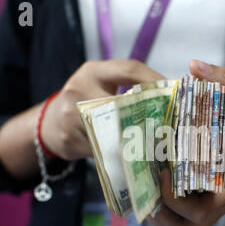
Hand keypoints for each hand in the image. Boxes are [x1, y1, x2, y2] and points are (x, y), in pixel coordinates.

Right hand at [41, 59, 163, 160]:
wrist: (50, 124)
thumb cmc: (85, 103)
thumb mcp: (101, 86)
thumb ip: (126, 87)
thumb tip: (168, 100)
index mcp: (92, 72)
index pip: (129, 69)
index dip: (154, 80)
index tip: (173, 92)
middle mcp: (78, 88)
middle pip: (122, 103)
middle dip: (145, 116)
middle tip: (166, 126)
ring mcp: (69, 114)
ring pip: (112, 131)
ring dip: (133, 140)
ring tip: (151, 145)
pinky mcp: (68, 138)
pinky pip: (101, 149)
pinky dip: (116, 154)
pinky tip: (126, 156)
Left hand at [147, 59, 224, 225]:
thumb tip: (193, 66)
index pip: (203, 210)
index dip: (176, 200)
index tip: (163, 171)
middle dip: (163, 215)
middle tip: (146, 184)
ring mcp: (222, 200)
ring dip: (165, 216)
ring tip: (147, 187)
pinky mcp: (219, 196)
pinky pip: (192, 213)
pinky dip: (173, 207)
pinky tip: (161, 181)